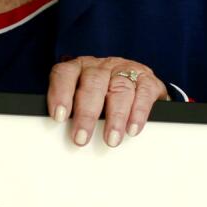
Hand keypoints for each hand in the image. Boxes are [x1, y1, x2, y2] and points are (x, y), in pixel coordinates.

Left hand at [48, 56, 167, 147]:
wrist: (136, 86)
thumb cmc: (101, 98)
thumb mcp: (82, 100)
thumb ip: (71, 112)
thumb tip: (58, 135)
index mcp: (79, 68)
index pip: (65, 74)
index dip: (60, 94)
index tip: (59, 117)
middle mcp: (101, 66)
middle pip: (93, 84)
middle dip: (87, 114)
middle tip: (81, 138)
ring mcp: (125, 69)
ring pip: (120, 89)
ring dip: (115, 117)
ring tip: (111, 140)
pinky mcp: (147, 79)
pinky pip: (143, 93)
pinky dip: (138, 113)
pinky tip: (132, 129)